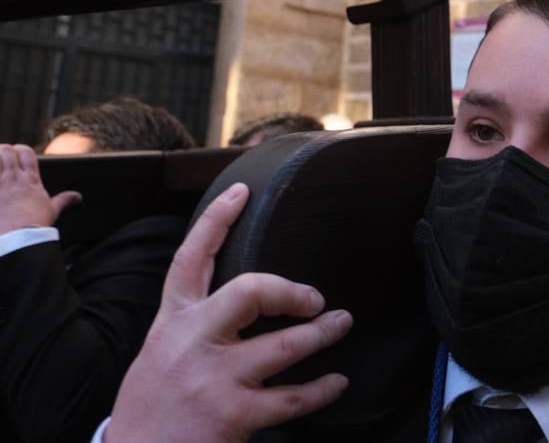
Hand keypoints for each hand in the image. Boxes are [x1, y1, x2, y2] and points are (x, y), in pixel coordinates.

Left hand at [0, 144, 81, 234]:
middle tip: (1, 160)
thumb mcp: (52, 211)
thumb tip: (77, 197)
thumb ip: (64, 200)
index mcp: (30, 180)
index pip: (26, 152)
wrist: (17, 238)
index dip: (20, 150)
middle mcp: (13, 178)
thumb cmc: (34, 225)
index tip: (17, 156)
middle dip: (3, 152)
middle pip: (6, 151)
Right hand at [105, 183, 351, 442]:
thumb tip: (244, 303)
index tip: (242, 191)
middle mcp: (192, 343)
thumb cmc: (150, 408)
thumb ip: (195, 326)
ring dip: (321, 334)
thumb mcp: (159, 353)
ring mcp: (215, 379)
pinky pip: (292, 397)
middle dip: (290, 290)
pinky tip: (336, 382)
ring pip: (285, 345)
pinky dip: (321, 389)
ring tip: (341, 324)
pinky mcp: (234, 415)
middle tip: (315, 297)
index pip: (190, 260)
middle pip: (249, 292)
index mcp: (172, 323)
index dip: (215, 220)